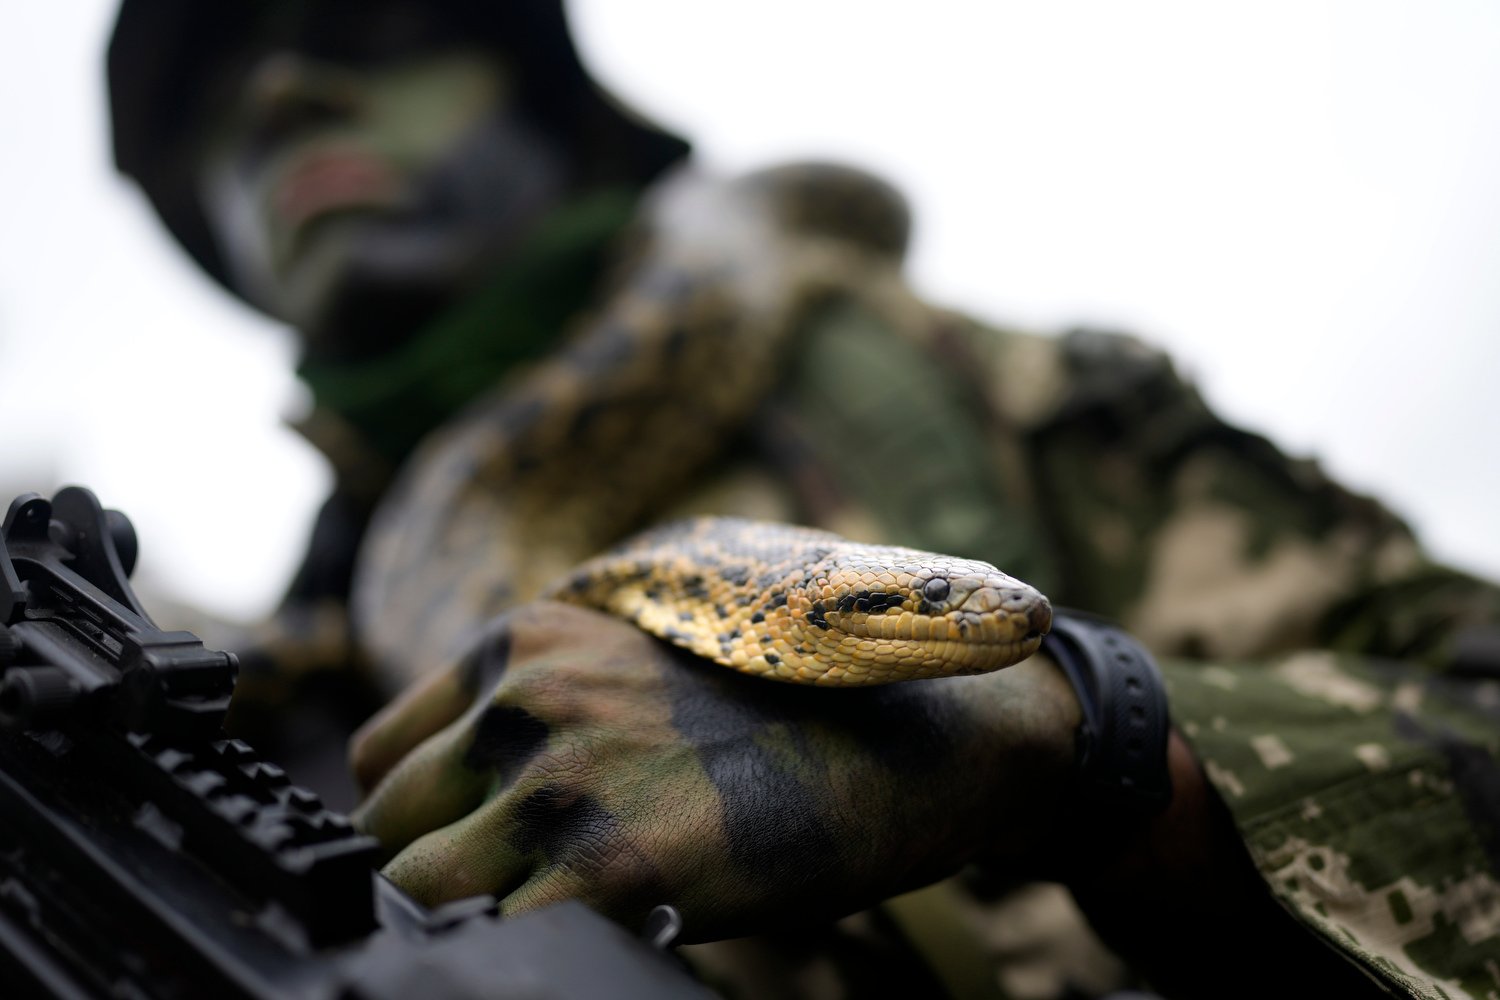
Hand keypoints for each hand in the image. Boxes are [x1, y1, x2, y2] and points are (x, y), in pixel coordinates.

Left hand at [349, 600, 1081, 941]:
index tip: (456, 853)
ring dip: (457, 916)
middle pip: (384, 824)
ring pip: (409, 886)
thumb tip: (488, 787)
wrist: (924, 731)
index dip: (415, 817)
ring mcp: (559, 781)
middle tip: (498, 902)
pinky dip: (509, 949)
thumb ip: (555, 701)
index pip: (384, 752)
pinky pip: (488, 939)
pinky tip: (577, 936)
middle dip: (428, 870)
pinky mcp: (609, 870)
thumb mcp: (650, 661)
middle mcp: (527, 698)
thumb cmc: (799, 705)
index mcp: (531, 639)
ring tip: (534, 919)